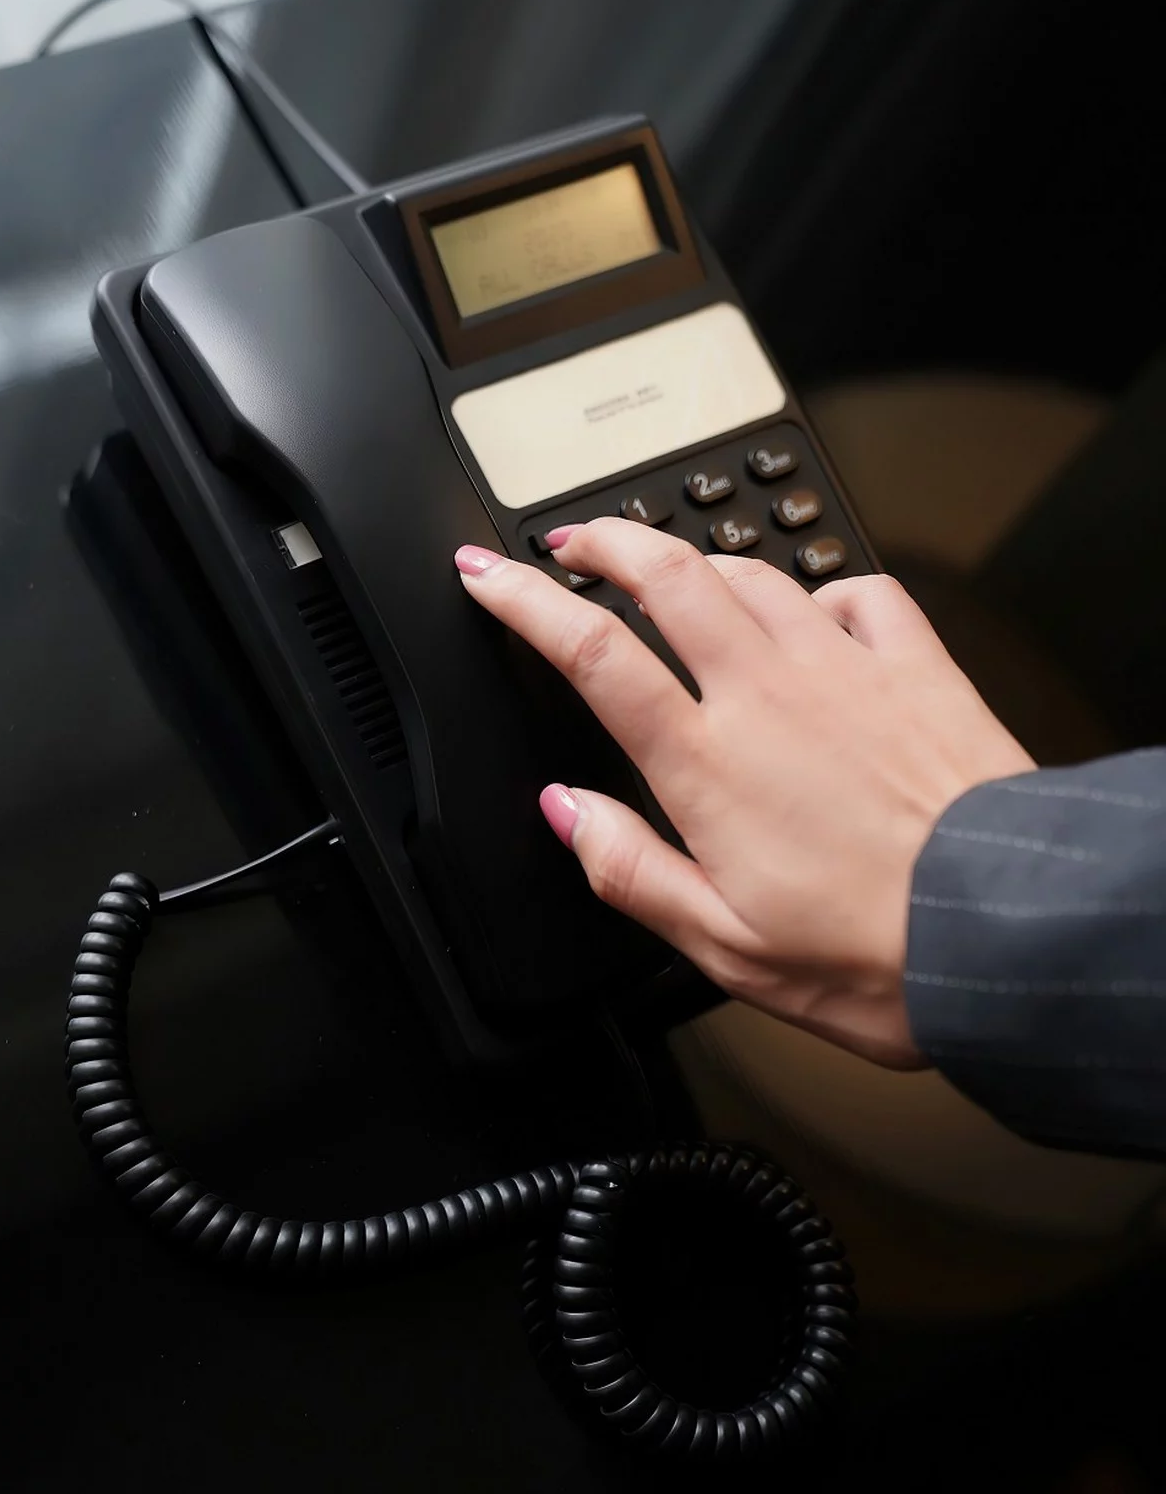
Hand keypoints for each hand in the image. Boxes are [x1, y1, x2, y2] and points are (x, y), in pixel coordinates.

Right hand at [454, 522, 1033, 1067]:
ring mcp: (845, 668)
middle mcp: (768, 694)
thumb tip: (564, 812)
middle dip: (604, 541)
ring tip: (669, 567)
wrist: (1006, 929)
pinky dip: (820, 589)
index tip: (486, 576)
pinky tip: (815, 610)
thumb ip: (630, 869)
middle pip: (664, 575)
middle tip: (571, 540)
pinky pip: (858, 592)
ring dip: (695, 557)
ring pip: (751, 572)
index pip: (590, 652)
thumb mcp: (722, 946)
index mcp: (707, 762)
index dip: (524, 601)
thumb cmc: (875, 953)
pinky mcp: (916, 666)